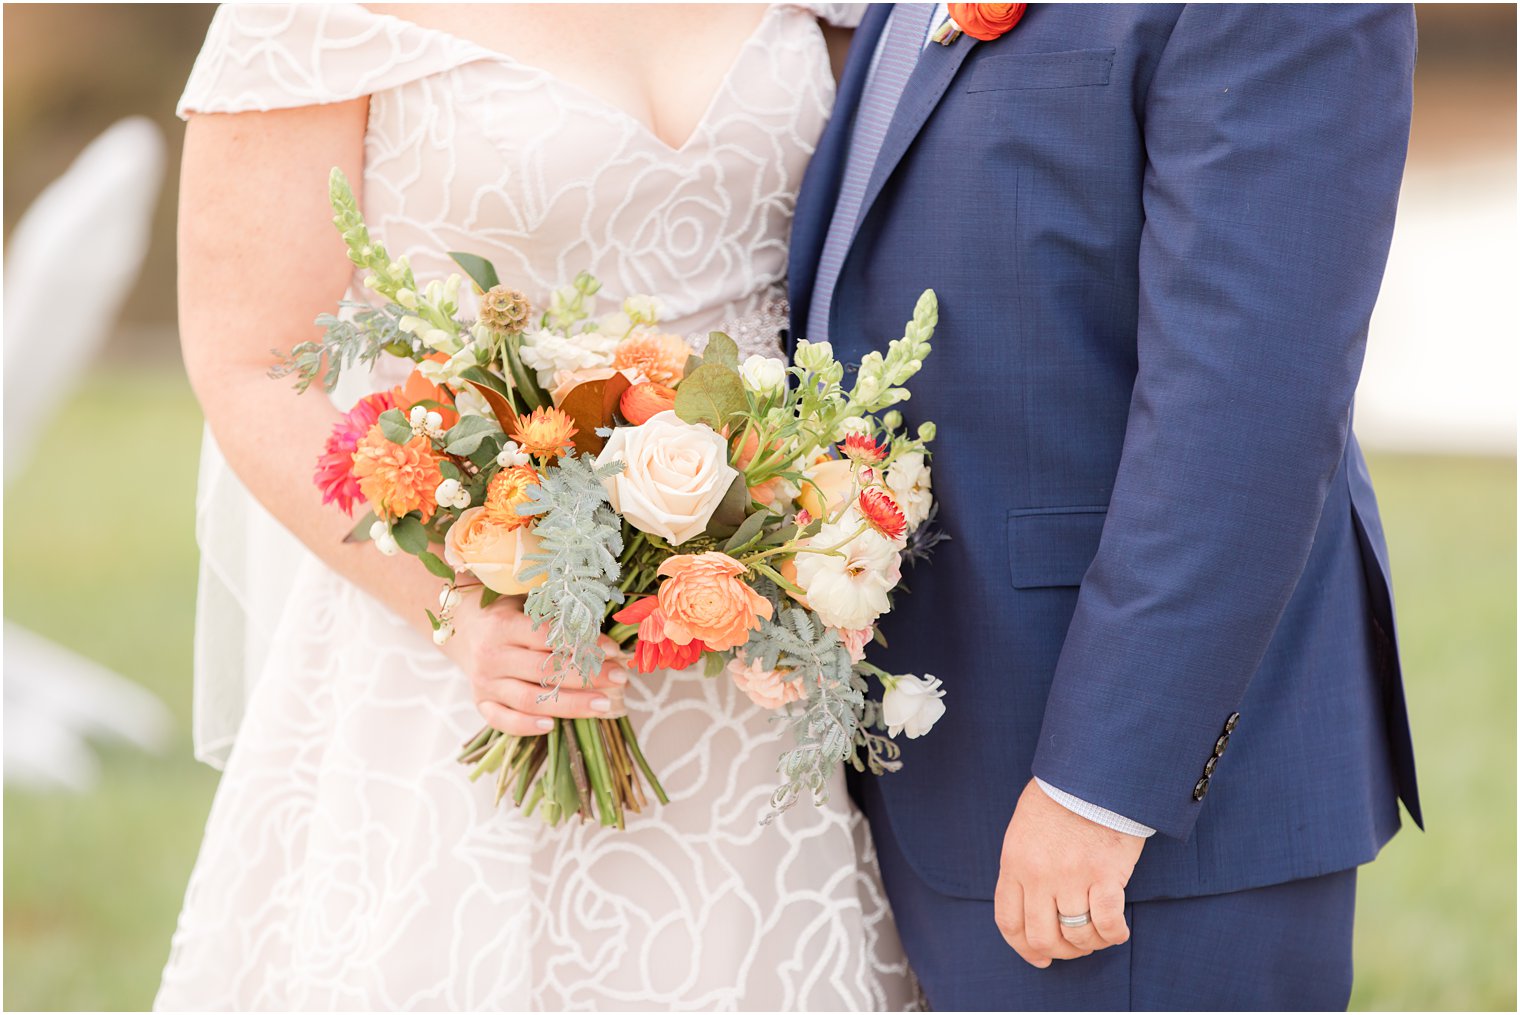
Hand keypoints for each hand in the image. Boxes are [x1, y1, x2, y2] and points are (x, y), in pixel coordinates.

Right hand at [441, 592, 628, 735]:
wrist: (465, 629)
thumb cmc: (508, 614)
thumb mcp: (527, 604)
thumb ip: (557, 616)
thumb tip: (605, 637)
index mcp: (504, 625)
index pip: (549, 637)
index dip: (583, 645)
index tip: (614, 651)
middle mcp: (492, 655)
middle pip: (544, 671)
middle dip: (587, 677)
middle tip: (620, 679)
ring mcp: (484, 682)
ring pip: (529, 699)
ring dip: (570, 704)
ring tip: (604, 705)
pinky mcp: (480, 703)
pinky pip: (501, 720)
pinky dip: (525, 726)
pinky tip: (551, 726)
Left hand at [994, 779, 1144, 967]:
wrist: (1092, 772)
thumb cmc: (1060, 799)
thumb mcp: (1023, 831)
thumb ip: (1022, 868)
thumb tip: (1030, 909)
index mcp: (1014, 863)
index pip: (1009, 921)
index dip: (1023, 948)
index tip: (1039, 958)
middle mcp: (1038, 875)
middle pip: (1041, 937)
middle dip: (1059, 952)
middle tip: (1074, 948)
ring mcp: (1071, 876)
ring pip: (1076, 936)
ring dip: (1088, 944)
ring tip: (1096, 934)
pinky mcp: (1105, 874)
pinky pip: (1107, 924)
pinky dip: (1113, 935)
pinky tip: (1117, 931)